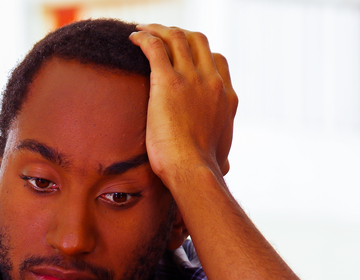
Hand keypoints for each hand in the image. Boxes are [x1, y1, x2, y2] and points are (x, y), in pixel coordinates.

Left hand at [129, 24, 237, 184]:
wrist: (192, 170)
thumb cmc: (202, 170)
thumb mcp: (221, 157)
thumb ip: (223, 154)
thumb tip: (226, 166)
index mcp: (226, 97)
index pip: (217, 61)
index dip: (200, 53)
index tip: (183, 55)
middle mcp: (212, 82)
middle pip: (198, 41)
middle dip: (178, 33)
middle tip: (160, 36)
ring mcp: (192, 79)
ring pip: (177, 37)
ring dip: (159, 29)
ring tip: (143, 30)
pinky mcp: (168, 82)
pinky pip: (155, 48)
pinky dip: (144, 37)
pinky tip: (133, 38)